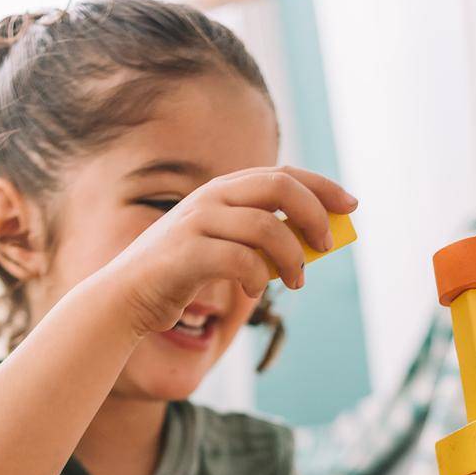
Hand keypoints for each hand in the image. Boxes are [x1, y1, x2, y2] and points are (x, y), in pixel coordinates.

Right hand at [104, 166, 357, 338]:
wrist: (125, 299)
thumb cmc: (179, 277)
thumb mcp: (224, 250)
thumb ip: (259, 241)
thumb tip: (313, 243)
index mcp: (223, 191)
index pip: (283, 174)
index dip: (321, 187)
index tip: (350, 206)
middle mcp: (211, 197)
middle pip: (279, 187)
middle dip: (314, 214)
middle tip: (327, 246)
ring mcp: (196, 222)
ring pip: (266, 226)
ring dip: (292, 257)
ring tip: (295, 283)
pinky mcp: (186, 254)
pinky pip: (240, 260)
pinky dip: (257, 278)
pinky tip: (254, 291)